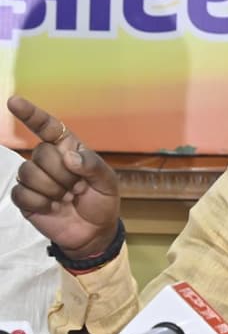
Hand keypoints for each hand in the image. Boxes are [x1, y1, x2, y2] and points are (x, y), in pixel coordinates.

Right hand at [7, 95, 119, 258]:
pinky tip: (53, 208)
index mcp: (69, 149)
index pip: (48, 127)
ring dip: (52, 189)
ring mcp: (35, 179)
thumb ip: (93, 165)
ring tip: (67, 198)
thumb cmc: (102, 201)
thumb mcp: (108, 182)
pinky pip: (21, 193)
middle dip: (62, 174)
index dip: (31, 114)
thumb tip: (69, 157)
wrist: (94, 232)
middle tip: (78, 188)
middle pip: (40, 153)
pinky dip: (40, 203)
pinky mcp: (25, 199)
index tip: (13, 102)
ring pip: (28, 172)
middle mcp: (49, 160)